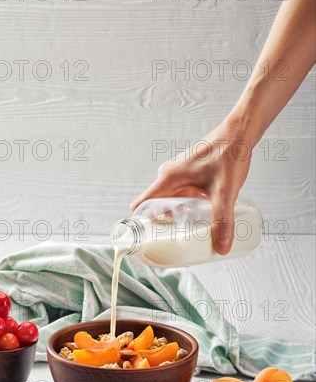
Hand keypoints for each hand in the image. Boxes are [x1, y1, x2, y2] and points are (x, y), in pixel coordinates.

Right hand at [130, 114, 252, 253]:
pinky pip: (179, 195)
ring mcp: (178, 174)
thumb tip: (222, 247)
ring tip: (185, 232)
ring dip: (174, 216)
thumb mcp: (225, 193)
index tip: (146, 239)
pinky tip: (198, 216)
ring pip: (168, 201)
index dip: (141, 223)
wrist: (239, 134)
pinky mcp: (188, 174)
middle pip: (155, 206)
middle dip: (161, 224)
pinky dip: (184, 207)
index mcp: (168, 179)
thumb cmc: (228, 154)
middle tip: (171, 241)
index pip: (142, 204)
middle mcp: (168, 176)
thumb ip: (223, 221)